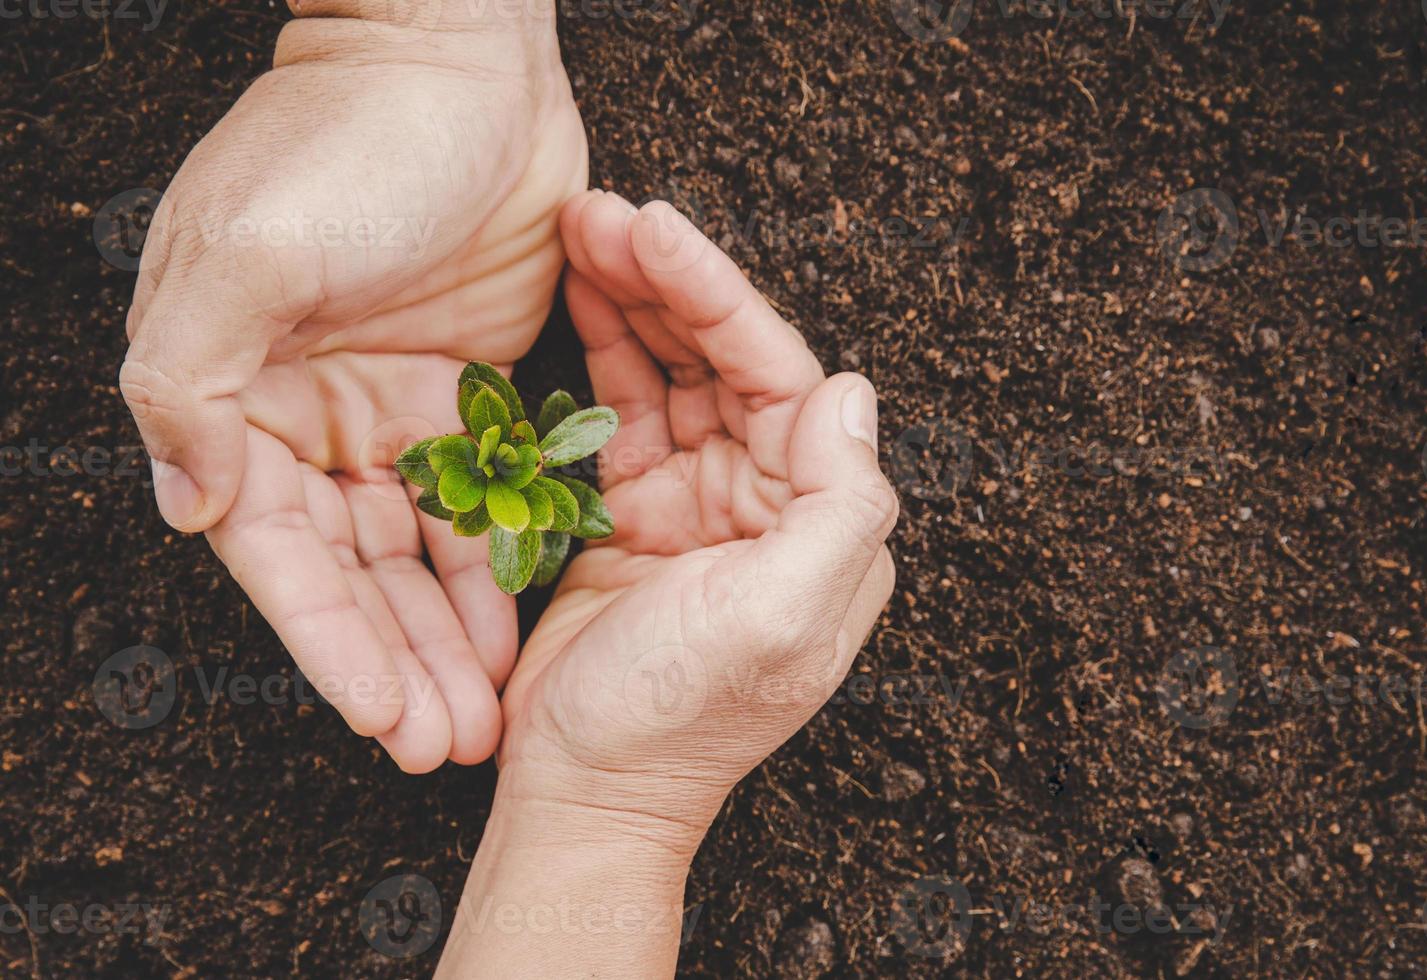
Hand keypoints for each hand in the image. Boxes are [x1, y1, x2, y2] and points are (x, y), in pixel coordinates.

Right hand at [118, 3, 586, 770]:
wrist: (452, 58)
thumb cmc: (343, 144)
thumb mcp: (250, 252)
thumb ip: (194, 380)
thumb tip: (186, 507)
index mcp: (231, 395)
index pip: (275, 551)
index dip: (325, 644)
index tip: (380, 721)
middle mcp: (303, 414)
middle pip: (348, 570)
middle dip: (393, 662)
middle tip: (443, 747)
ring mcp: (386, 406)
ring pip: (417, 550)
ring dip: (446, 632)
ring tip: (485, 713)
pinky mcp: (463, 388)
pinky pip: (481, 496)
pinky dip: (497, 560)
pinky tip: (519, 625)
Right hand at [501, 189, 898, 845]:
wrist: (585, 793)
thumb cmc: (680, 721)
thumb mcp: (780, 620)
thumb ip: (837, 506)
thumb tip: (852, 390)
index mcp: (818, 520)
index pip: (782, 377)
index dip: (720, 298)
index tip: (659, 231)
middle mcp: (768, 501)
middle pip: (725, 361)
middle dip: (669, 283)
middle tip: (602, 211)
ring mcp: (699, 504)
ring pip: (673, 376)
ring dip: (633, 303)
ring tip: (581, 230)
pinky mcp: (635, 514)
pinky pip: (624, 415)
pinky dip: (602, 356)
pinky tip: (577, 298)